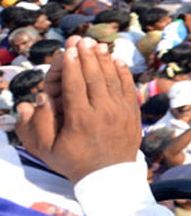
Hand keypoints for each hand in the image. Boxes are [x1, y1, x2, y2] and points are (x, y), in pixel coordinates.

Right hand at [15, 37, 140, 183]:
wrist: (108, 176)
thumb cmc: (73, 161)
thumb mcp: (48, 150)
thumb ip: (37, 126)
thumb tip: (33, 101)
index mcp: (80, 120)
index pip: (75, 86)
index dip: (71, 66)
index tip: (68, 50)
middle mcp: (102, 112)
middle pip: (94, 78)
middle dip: (87, 56)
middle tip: (81, 40)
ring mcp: (120, 111)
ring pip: (112, 79)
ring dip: (104, 60)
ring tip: (97, 44)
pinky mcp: (133, 113)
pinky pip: (128, 87)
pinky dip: (123, 72)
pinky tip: (116, 59)